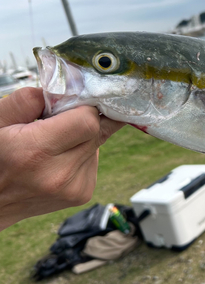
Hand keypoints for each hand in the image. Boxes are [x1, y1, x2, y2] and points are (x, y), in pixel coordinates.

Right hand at [0, 87, 124, 231]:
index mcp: (36, 152)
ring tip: (53, 145)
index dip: (82, 107)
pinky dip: (81, 154)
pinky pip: (93, 160)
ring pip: (97, 144)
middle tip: (61, 121)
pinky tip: (58, 160)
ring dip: (82, 138)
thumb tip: (67, 89)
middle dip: (83, 120)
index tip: (71, 104)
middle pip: (97, 131)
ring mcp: (75, 188)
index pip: (89, 121)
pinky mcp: (83, 193)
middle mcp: (60, 174)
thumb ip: (28, 100)